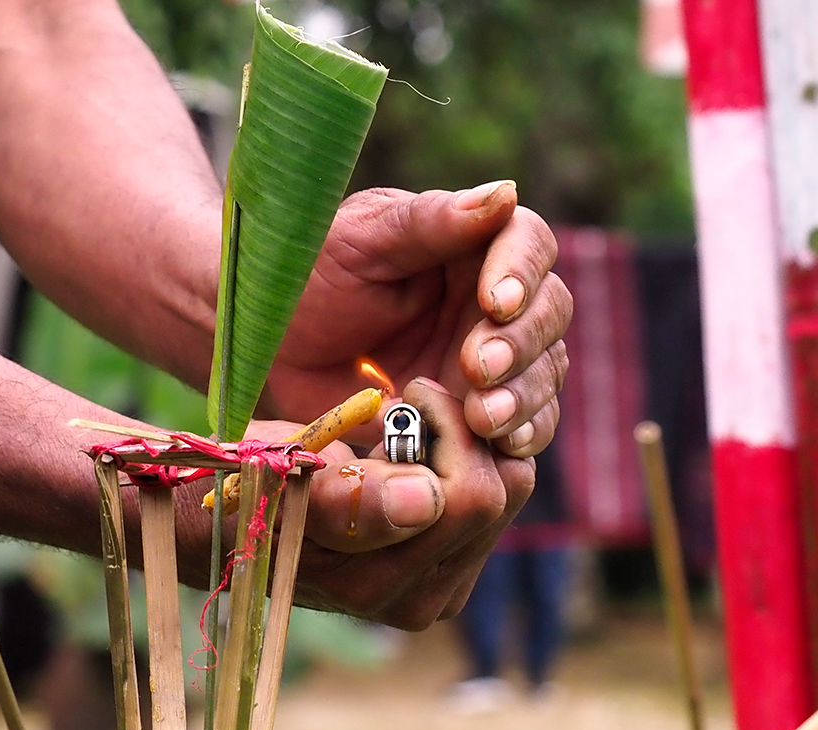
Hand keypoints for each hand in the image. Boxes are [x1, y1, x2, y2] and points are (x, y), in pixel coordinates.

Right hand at [256, 378, 534, 628]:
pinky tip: (415, 461)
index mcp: (378, 581)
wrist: (239, 521)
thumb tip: (426, 500)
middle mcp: (418, 601)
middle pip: (502, 494)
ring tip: (403, 439)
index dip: (447, 428)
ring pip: (507, 492)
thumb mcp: (278, 476)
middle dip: (461, 435)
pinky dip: (466, 463)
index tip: (402, 396)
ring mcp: (440, 591)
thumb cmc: (251, 486)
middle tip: (406, 410)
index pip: (472, 497)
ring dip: (463, 448)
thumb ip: (345, 496)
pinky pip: (498, 499)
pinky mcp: (453, 572)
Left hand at [263, 182, 570, 458]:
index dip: (522, 272)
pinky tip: (501, 446)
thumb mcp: (358, 240)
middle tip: (477, 369)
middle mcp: (493, 301)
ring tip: (484, 418)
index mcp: (473, 244)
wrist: (269, 349)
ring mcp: (491, 361)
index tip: (494, 302)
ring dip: (524, 397)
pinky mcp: (477, 414)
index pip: (529, 244)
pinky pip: (522, 426)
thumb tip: (504, 194)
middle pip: (548, 313)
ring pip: (543, 373)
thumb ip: (429, 221)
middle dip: (521, 344)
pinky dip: (520, 437)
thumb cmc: (308, 277)